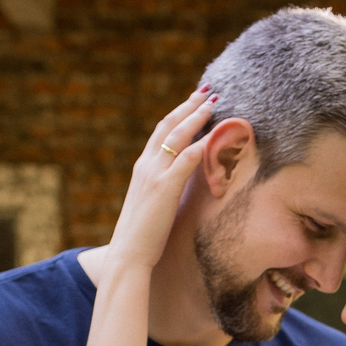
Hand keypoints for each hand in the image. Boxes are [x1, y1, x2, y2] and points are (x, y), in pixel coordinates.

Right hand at [105, 87, 215, 272]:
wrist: (128, 254)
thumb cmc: (142, 236)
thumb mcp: (153, 205)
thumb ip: (164, 189)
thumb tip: (180, 184)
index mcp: (142, 168)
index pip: (161, 132)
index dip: (178, 114)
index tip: (193, 101)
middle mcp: (146, 165)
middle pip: (169, 125)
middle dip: (189, 106)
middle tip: (207, 90)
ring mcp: (155, 174)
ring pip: (178, 135)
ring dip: (197, 116)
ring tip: (214, 102)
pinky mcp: (165, 187)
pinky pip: (188, 158)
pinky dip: (203, 143)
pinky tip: (217, 133)